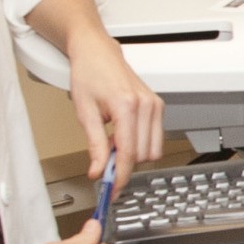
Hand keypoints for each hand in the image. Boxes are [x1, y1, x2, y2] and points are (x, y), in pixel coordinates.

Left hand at [68, 27, 163, 175]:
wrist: (97, 54)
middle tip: (104, 161)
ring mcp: (155, 106)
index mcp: (127, 105)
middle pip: (143, 156)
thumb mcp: (85, 112)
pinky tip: (123, 136)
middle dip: (124, 164)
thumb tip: (99, 170)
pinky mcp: (158, 107)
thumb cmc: (89, 74)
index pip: (129, 153)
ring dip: (134, 155)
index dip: (120, 176)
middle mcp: (146, 106)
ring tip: (113, 143)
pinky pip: (155, 139)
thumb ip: (95, 145)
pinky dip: (140, 144)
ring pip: (153, 151)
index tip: (112, 189)